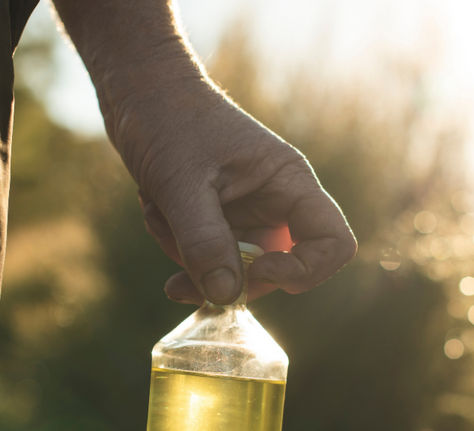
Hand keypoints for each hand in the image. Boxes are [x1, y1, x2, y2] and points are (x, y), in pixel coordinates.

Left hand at [53, 0, 355, 303]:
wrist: (140, 92)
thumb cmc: (168, 121)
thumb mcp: (183, 184)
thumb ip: (205, 242)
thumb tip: (227, 296)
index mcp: (288, 184)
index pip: (333, 243)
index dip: (305, 271)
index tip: (258, 270)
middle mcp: (274, 203)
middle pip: (276, 269)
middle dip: (228, 275)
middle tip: (183, 257)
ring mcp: (245, 213)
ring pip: (235, 269)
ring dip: (192, 258)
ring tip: (158, 214)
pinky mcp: (218, 220)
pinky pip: (209, 257)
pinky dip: (181, 250)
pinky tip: (155, 215)